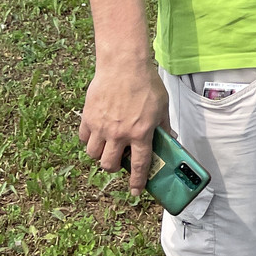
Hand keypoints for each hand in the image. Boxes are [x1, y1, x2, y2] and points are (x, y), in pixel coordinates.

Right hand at [79, 61, 167, 190]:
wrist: (124, 64)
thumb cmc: (146, 83)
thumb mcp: (162, 105)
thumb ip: (164, 125)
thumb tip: (170, 139)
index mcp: (141, 132)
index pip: (139, 165)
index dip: (137, 181)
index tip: (135, 191)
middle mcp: (120, 133)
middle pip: (109, 165)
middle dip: (113, 168)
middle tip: (118, 160)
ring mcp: (102, 126)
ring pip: (93, 155)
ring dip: (100, 155)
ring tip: (107, 146)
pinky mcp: (88, 117)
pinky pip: (84, 138)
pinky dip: (89, 139)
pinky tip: (96, 133)